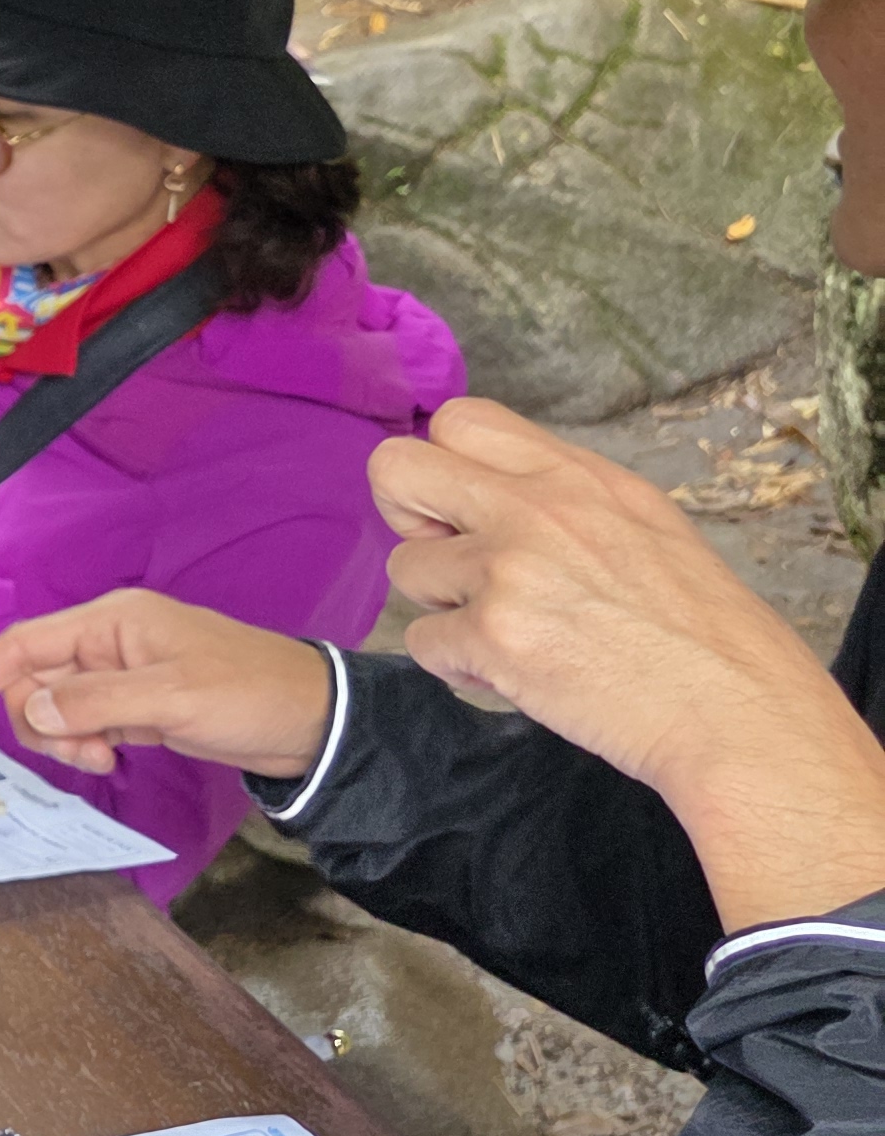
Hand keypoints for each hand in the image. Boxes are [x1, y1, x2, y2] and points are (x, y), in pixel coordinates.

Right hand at [0, 588, 333, 781]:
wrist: (312, 720)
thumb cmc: (247, 693)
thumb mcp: (170, 699)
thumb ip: (94, 703)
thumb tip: (29, 709)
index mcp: (113, 623)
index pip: (27, 644)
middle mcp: (110, 643)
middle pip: (36, 680)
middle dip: (40, 721)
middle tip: (81, 755)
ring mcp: (123, 675)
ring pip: (58, 707)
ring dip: (66, 738)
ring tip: (105, 760)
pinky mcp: (139, 705)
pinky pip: (86, 723)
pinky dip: (87, 744)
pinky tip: (114, 759)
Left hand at [375, 399, 830, 786]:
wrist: (741, 715)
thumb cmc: (706, 634)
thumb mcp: (646, 527)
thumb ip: (566, 501)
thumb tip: (492, 494)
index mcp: (578, 476)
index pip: (460, 420)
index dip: (444, 467)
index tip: (469, 514)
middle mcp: (537, 508)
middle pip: (395, 468)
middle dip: (406, 517)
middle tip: (454, 564)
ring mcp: (510, 569)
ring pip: (406, 570)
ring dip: (443, 609)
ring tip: (510, 636)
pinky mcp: (494, 636)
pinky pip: (422, 644)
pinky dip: (459, 667)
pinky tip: (516, 677)